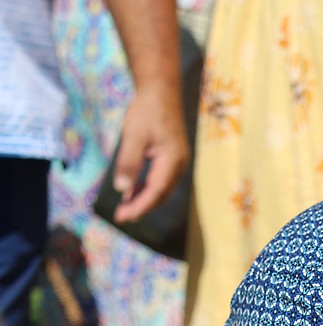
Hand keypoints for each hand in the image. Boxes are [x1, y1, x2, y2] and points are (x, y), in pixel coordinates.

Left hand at [111, 84, 189, 221]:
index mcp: (172, 161)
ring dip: (143, 199)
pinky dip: (146, 187)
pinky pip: (160, 179)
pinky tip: (132, 191)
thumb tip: (121, 189)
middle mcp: (178, 165)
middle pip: (160, 194)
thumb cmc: (147, 109)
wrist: (161, 89)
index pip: (155, 192)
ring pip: (160, 189)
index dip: (139, 206)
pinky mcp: (171, 158)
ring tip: (125, 207)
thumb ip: (129, 163)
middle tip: (121, 217)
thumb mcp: (134, 136)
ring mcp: (177, 162)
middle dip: (141, 207)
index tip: (123, 216)